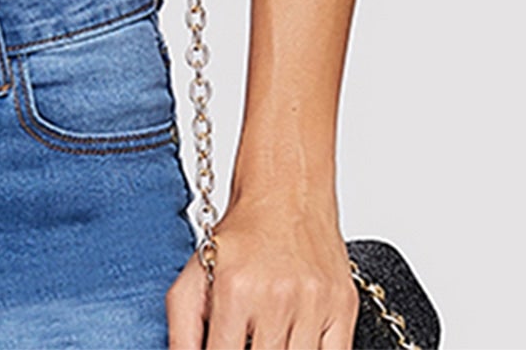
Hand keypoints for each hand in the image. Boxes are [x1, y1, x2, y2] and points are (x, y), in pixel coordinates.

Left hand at [165, 194, 360, 348]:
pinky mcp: (344, 306)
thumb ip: (182, 331)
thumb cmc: (243, 236)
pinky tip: (296, 339)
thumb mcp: (194, 275)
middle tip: (248, 337)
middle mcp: (276, 296)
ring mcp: (314, 303)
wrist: (287, 190)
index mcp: (235, 289)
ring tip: (267, 335)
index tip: (223, 345)